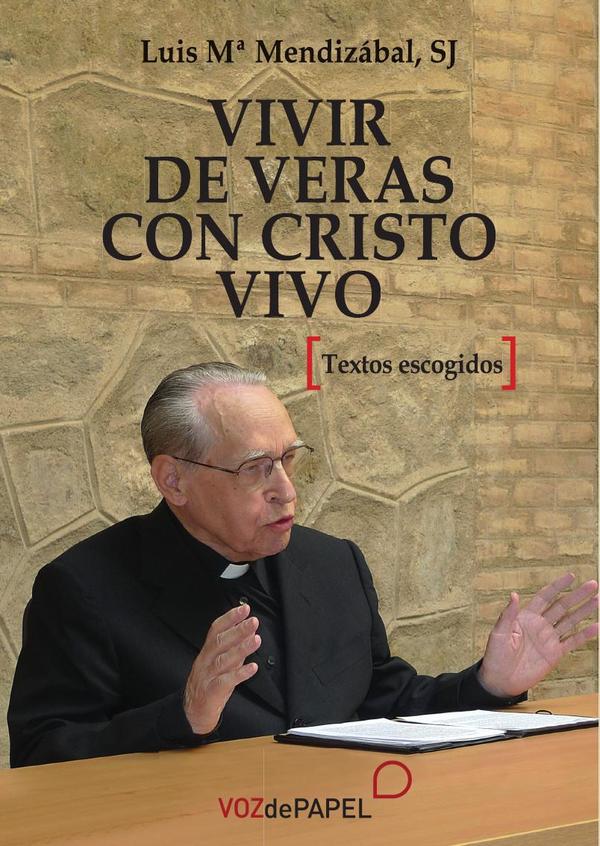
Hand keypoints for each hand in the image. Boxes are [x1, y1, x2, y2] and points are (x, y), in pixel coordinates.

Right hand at [183, 603, 259, 734]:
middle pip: (220, 642)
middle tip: (253, 621)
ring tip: (256, 640)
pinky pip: (227, 681)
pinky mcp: (212, 691)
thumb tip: (249, 631)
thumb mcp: (220, 662)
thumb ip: (233, 648)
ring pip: (224, 660)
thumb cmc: (209, 683)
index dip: (230, 618)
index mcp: (207, 651)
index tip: (244, 609)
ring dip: (241, 648)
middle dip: (238, 630)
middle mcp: (205, 660)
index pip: (216, 629)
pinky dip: (240, 673)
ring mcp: (208, 675)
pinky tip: (253, 667)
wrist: (194, 711)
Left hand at [478, 572, 598, 697]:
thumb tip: (514, 595)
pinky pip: (572, 642)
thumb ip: (508, 615)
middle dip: (577, 595)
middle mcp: (540, 625)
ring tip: (598, 600)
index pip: (545, 597)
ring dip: (584, 610)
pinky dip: (585, 635)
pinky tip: (597, 627)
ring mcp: (549, 639)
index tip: (571, 576)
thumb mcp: (498, 633)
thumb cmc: (495, 655)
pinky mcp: (555, 654)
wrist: (501, 681)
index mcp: (526, 617)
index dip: (558, 586)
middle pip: (562, 606)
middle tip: (593, 584)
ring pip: (571, 621)